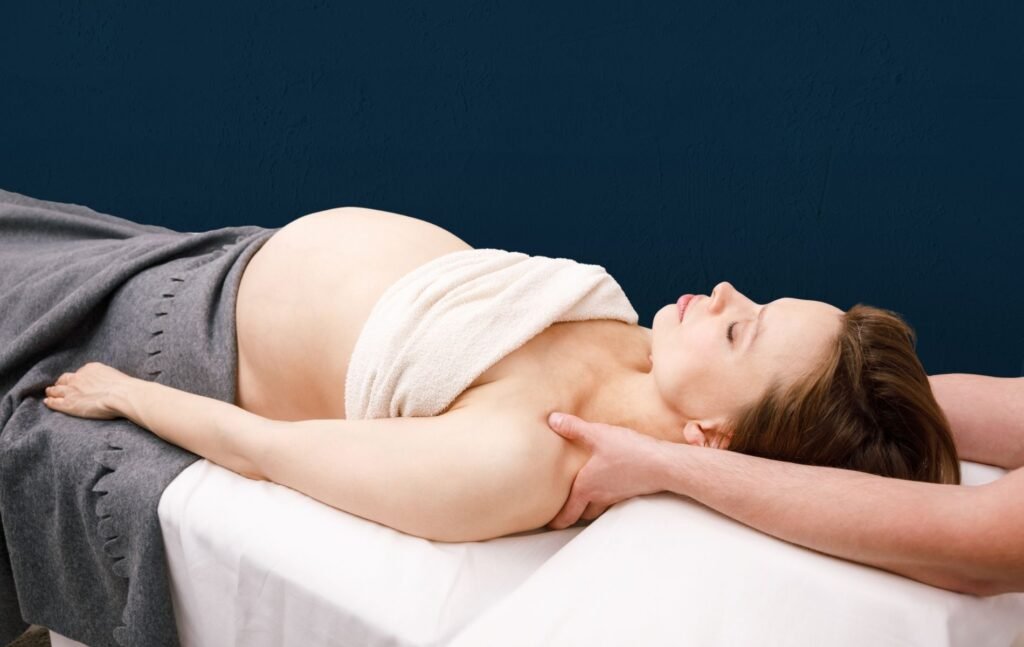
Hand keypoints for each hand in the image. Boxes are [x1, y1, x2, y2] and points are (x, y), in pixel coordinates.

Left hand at [43, 361, 134, 419]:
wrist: (122, 395)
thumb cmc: (125, 388)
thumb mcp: (115, 376)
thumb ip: (106, 378)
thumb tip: (108, 383)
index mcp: (90, 368)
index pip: (79, 373)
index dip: (76, 378)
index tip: (77, 381)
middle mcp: (78, 377)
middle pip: (65, 379)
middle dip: (62, 382)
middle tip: (59, 386)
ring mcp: (72, 390)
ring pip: (56, 389)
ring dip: (52, 391)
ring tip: (49, 392)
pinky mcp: (69, 403)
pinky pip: (54, 401)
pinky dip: (49, 401)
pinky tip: (47, 402)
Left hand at [546, 412, 670, 528]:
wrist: (663, 465)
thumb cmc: (630, 452)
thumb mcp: (598, 435)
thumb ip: (574, 428)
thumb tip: (552, 419)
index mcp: (586, 488)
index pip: (567, 514)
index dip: (556, 522)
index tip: (549, 525)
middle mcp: (600, 497)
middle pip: (581, 515)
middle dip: (571, 515)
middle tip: (562, 514)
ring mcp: (616, 497)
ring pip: (597, 509)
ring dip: (589, 508)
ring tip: (582, 500)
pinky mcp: (630, 491)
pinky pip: (612, 501)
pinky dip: (605, 498)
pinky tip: (607, 484)